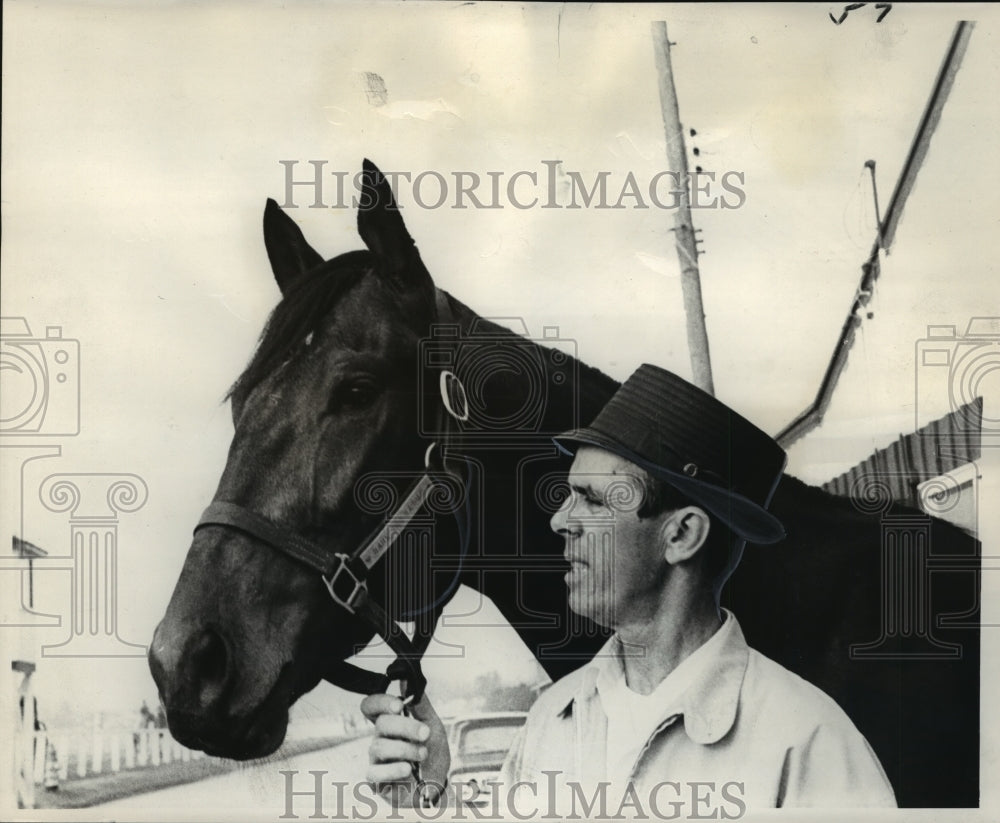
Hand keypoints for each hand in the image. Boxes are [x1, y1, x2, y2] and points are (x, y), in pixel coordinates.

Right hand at [361, 692, 449, 806]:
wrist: (439, 785)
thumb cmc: (432, 754)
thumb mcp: (433, 725)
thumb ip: (420, 705)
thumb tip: (405, 681)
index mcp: (391, 723)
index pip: (372, 706)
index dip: (381, 703)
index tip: (399, 706)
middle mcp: (380, 739)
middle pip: (381, 724)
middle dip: (406, 727)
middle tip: (425, 734)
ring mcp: (376, 760)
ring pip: (379, 747)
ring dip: (405, 749)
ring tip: (422, 754)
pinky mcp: (376, 781)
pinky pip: (374, 773)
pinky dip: (393, 769)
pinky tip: (407, 769)